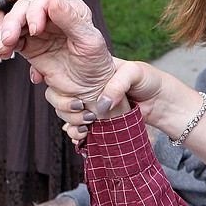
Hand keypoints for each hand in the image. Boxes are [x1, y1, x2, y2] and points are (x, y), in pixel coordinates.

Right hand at [0, 0, 115, 106]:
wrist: (90, 88)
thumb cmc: (95, 63)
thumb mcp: (88, 41)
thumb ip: (70, 19)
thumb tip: (52, 1)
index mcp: (70, 9)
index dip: (35, 10)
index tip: (36, 31)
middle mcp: (52, 16)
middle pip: (24, 7)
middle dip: (13, 21)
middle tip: (9, 40)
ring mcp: (39, 30)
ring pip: (14, 22)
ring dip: (6, 33)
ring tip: (5, 50)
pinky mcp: (29, 46)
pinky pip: (11, 40)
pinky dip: (5, 45)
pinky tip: (5, 55)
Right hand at [48, 59, 169, 139]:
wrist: (165, 105)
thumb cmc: (151, 81)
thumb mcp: (137, 73)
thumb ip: (118, 84)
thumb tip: (100, 105)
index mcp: (93, 69)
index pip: (65, 70)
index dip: (51, 75)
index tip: (40, 79)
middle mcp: (88, 86)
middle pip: (59, 94)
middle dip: (63, 105)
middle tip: (80, 109)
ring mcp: (91, 104)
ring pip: (65, 113)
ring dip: (69, 121)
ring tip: (85, 126)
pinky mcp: (97, 121)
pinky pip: (76, 128)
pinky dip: (75, 133)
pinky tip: (82, 135)